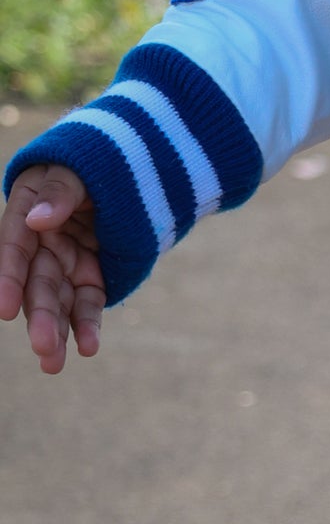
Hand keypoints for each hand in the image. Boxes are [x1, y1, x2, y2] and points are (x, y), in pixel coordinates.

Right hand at [0, 165, 106, 373]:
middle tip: (45, 349)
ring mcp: (66, 260)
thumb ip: (59, 191)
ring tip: (56, 363)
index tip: (4, 310)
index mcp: (26, 212)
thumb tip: (37, 220)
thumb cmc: (90, 160)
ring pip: (59, 301)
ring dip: (59, 331)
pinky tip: (88, 348)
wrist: (123, 163)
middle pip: (36, 284)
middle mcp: (41, 242)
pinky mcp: (89, 274)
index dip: (7, 279)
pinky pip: (87, 302)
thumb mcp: (76, 166)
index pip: (14, 248)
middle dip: (40, 317)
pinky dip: (87, 324)